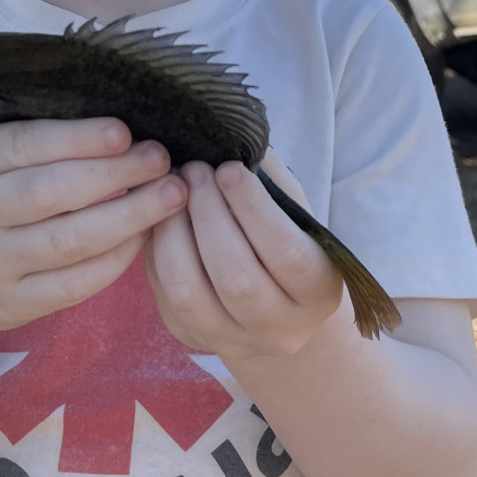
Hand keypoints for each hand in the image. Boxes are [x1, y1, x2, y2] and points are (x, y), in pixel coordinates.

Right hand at [0, 117, 184, 340]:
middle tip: (162, 160)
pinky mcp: (10, 305)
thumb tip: (110, 107)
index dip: (78, 138)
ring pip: (68, 241)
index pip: (25, 144)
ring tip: (171, 196)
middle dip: (115, 174)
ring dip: (128, 218)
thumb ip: (27, 132)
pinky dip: (114, 262)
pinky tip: (143, 239)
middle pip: (51, 192)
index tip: (125, 132)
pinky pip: (72, 285)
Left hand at [148, 147, 344, 361]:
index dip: (253, 209)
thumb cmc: (286, 242)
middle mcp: (281, 328)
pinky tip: (159, 217)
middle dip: (208, 215)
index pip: (285, 253)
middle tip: (193, 170)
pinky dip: (156, 251)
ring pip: (191, 293)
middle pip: (236, 277)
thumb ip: (271, 181)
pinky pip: (165, 296)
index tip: (228, 169)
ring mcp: (234, 340)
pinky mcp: (193, 338)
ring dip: (174, 233)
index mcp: (319, 292)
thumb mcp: (295, 214)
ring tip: (171, 190)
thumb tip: (234, 135)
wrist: (272, 306)